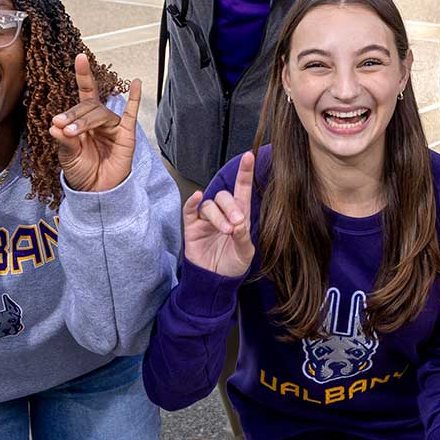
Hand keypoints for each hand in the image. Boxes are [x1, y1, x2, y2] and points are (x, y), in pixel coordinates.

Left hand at [50, 55, 140, 191]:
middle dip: (73, 115)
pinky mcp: (126, 134)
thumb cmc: (82, 172)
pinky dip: (134, 98)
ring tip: (72, 134)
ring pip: (100, 113)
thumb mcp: (67, 157)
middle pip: (87, 106)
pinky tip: (136, 84)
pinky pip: (131, 114)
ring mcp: (113, 126)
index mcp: (83, 121)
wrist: (96, 192)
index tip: (80, 58)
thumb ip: (63, 141)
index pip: (83, 95)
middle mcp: (98, 120)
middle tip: (61, 126)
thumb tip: (54, 126)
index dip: (83, 75)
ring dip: (84, 121)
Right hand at [183, 151, 255, 277]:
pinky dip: (193, 202)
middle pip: (225, 196)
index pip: (242, 190)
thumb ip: (243, 238)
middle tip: (237, 224)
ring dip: (219, 216)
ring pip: (210, 205)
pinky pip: (190, 210)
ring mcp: (206, 220)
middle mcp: (223, 214)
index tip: (249, 156)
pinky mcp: (192, 227)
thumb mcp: (245, 253)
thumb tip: (238, 224)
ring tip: (226, 231)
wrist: (215, 282)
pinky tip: (197, 197)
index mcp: (240, 216)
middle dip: (231, 208)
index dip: (245, 173)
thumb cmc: (232, 266)